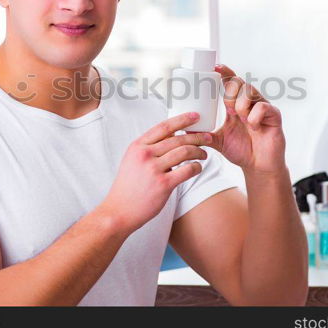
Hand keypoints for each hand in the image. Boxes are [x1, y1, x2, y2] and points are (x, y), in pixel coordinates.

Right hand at [101, 112, 213, 232]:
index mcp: (137, 146)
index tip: (195, 116)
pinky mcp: (163, 184)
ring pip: (185, 152)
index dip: (182, 119)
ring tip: (204, 154)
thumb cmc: (128, 186)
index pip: (164, 127)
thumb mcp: (132, 160)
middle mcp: (145, 154)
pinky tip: (198, 168)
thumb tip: (172, 136)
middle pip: (178, 139)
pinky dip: (197, 167)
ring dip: (199, 151)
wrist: (119, 211)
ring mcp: (153, 169)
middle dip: (197, 137)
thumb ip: (149, 148)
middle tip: (208, 138)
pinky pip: (187, 170)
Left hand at [194, 64, 286, 175]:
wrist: (258, 167)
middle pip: (239, 82)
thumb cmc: (242, 151)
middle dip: (230, 91)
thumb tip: (184, 129)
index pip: (230, 83)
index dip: (224, 73)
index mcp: (235, 105)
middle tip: (229, 109)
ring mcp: (262, 108)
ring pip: (250, 91)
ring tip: (241, 119)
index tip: (215, 66)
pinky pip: (263, 106)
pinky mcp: (274, 116)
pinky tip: (253, 126)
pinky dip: (254, 116)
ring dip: (241, 104)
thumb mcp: (218, 141)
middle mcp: (249, 103)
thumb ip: (203, 134)